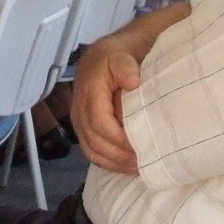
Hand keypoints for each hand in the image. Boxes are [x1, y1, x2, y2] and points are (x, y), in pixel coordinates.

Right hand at [70, 48, 142, 175]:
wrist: (101, 58)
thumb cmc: (115, 58)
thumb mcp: (122, 55)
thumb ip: (125, 67)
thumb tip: (132, 83)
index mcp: (89, 93)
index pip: (100, 123)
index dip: (119, 139)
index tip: (141, 147)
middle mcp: (79, 110)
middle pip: (95, 142)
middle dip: (119, 156)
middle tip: (145, 162)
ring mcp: (79, 122)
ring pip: (92, 151)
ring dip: (115, 163)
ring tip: (138, 168)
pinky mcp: (83, 130)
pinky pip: (92, 153)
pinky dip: (109, 163)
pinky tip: (127, 166)